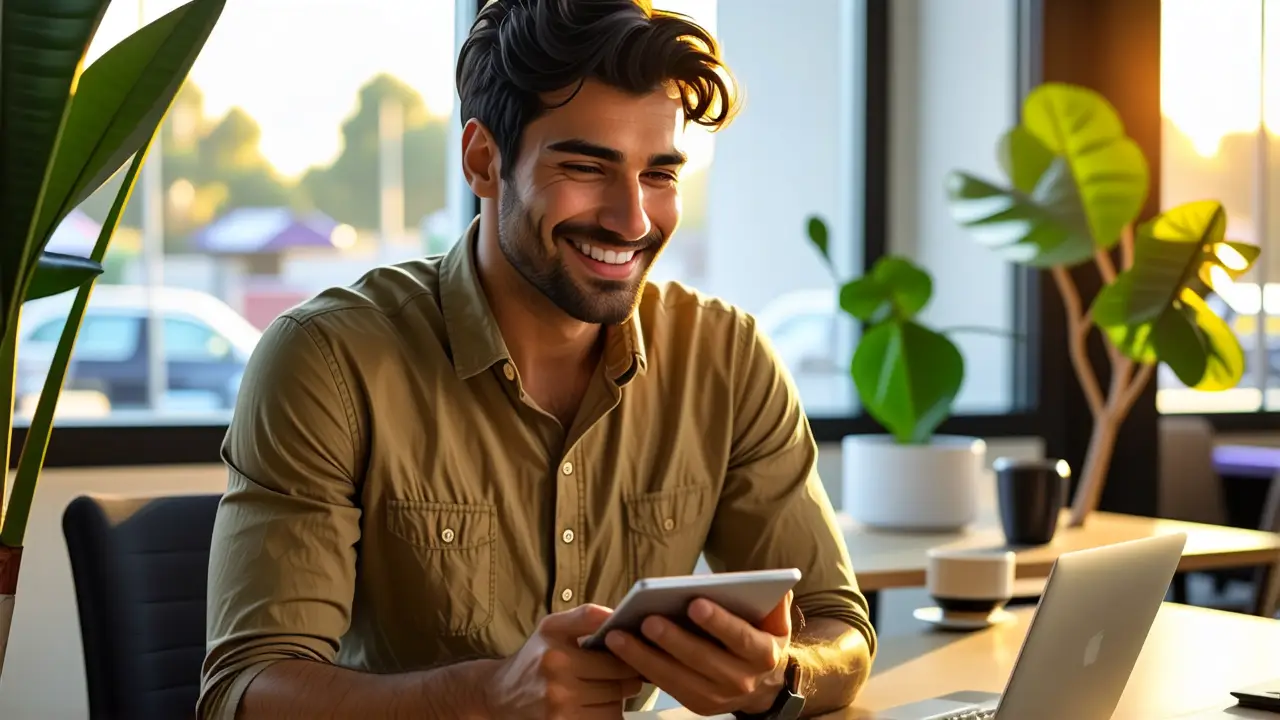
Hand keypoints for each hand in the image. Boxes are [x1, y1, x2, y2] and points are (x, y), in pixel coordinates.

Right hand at [486, 603, 645, 718]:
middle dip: (626, 680)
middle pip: (618, 688)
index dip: (628, 660)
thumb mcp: (552, 627)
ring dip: (616, 701)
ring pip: (614, 710)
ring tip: (606, 689)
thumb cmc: (533, 657)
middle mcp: (558, 690)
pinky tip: (596, 705)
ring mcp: (560, 716)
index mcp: (558, 658)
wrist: (500, 695)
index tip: (629, 656)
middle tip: (623, 674)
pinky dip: (605, 716)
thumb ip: (585, 616)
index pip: (615, 663)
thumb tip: (618, 615)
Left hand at [605, 589, 793, 716]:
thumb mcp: (776, 622)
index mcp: (762, 653)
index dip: (718, 622)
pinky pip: (666, 686)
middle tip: (647, 619)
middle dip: (673, 640)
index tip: (695, 603)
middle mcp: (741, 679)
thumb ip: (775, 602)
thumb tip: (776, 584)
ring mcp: (717, 697)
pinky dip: (641, 669)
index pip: (740, 637)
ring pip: (677, 678)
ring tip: (618, 636)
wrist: (764, 685)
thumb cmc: (761, 639)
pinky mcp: (697, 704)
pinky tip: (620, 651)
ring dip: (645, 658)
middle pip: (703, 660)